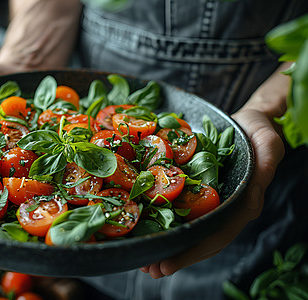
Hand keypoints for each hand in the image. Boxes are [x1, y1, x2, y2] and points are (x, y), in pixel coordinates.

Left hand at [140, 108, 284, 278]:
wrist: (248, 122)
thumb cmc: (260, 132)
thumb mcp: (268, 146)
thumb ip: (263, 171)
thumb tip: (250, 198)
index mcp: (240, 206)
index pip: (216, 237)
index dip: (191, 253)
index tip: (167, 265)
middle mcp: (222, 208)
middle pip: (196, 239)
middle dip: (172, 255)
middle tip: (147, 269)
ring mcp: (206, 200)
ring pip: (185, 227)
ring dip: (163, 242)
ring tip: (141, 258)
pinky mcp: (194, 188)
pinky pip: (176, 206)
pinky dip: (159, 218)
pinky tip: (141, 225)